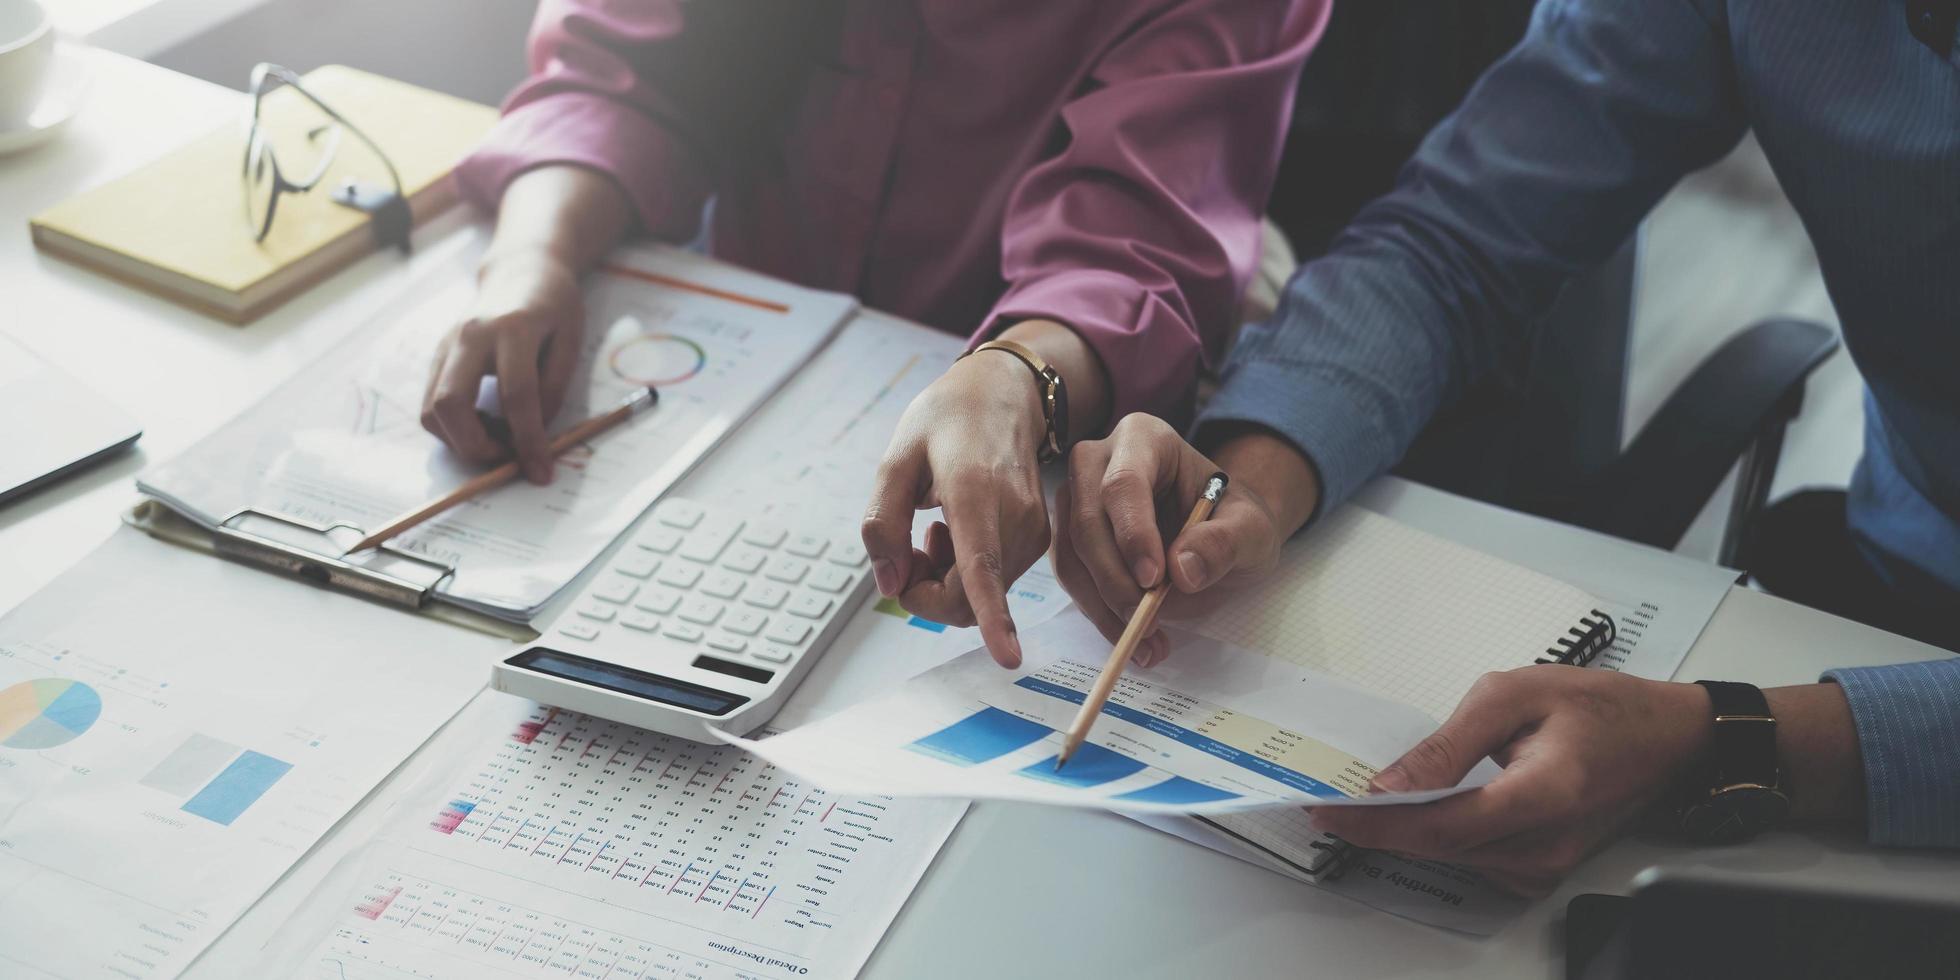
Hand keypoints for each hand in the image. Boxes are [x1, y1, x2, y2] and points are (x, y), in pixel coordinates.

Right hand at [422, 248, 584, 483]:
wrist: (520, 272)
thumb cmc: (553, 307)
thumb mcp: (570, 343)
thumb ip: (554, 390)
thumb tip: (534, 435)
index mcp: (513, 329)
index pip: (517, 397)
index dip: (529, 441)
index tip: (542, 472)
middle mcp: (469, 336)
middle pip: (452, 404)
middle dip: (477, 446)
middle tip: (508, 458)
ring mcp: (446, 346)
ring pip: (431, 410)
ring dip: (462, 440)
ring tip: (499, 437)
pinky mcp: (436, 357)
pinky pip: (430, 404)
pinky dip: (453, 428)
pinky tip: (484, 423)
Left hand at [860, 347, 1054, 668]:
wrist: (1000, 395)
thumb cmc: (944, 421)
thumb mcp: (895, 461)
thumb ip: (883, 525)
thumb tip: (890, 586)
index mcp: (974, 492)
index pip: (982, 567)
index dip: (994, 617)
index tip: (1008, 656)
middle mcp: (1013, 515)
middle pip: (970, 599)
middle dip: (926, 595)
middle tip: (907, 552)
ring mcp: (1031, 530)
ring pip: (981, 597)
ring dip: (944, 582)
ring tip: (932, 531)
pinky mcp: (1038, 540)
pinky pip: (994, 584)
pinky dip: (965, 575)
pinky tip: (955, 533)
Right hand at [1052, 415, 1309, 667]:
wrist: (1219, 535)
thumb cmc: (1234, 520)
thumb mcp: (1252, 530)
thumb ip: (1226, 542)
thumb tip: (1183, 569)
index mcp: (1145, 438)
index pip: (1125, 482)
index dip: (1132, 533)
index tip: (1154, 581)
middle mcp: (1098, 461)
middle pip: (1086, 519)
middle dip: (1113, 579)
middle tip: (1146, 621)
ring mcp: (1076, 498)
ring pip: (1071, 554)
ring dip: (1104, 606)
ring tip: (1149, 642)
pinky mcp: (1069, 538)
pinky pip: (1072, 579)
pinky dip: (1100, 615)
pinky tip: (1137, 640)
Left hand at [1309, 667, 1713, 895]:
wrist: (1667, 738)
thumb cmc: (1600, 706)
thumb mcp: (1515, 695)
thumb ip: (1449, 743)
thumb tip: (1390, 782)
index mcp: (1544, 793)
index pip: (1442, 825)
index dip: (1377, 823)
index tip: (1327, 809)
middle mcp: (1545, 842)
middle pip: (1440, 847)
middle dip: (1375, 829)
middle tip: (1325, 804)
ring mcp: (1547, 862)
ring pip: (1452, 857)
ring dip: (1401, 833)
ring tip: (1357, 804)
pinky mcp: (1542, 867)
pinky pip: (1473, 858)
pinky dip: (1436, 836)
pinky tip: (1413, 811)